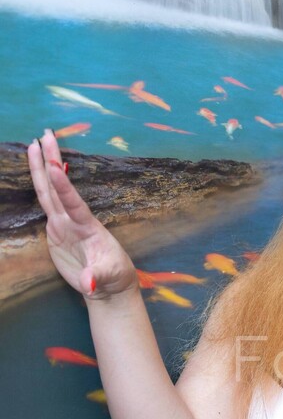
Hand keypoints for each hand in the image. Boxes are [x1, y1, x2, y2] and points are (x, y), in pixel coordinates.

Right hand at [27, 130, 138, 299]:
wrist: (107, 285)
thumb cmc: (113, 277)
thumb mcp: (107, 277)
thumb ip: (96, 278)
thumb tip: (88, 284)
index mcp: (88, 227)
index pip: (73, 203)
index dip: (63, 186)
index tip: (54, 166)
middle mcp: (74, 220)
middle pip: (58, 187)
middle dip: (51, 161)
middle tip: (46, 134)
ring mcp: (64, 223)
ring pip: (48, 191)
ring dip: (41, 168)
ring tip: (34, 143)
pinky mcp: (55, 230)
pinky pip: (44, 204)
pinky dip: (40, 187)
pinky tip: (36, 171)